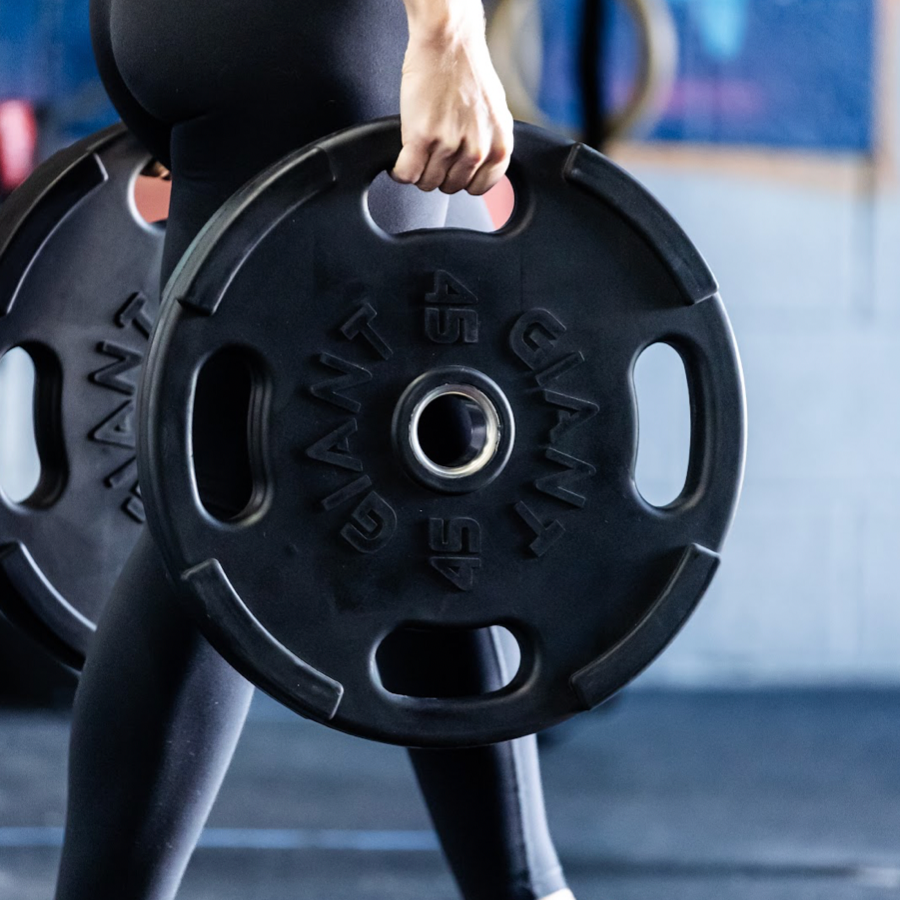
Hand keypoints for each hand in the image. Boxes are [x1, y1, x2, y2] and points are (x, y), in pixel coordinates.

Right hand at [393, 0, 513, 194]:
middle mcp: (477, 149)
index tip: (451, 171)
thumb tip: (478, 165)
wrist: (448, 42)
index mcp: (499, 146)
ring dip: (417, 172)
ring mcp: (448, 145)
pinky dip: (399, 172)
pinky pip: (406, 174)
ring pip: (427, 183)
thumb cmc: (468, 70)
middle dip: (438, 174)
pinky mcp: (421, 138)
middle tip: (431, 156)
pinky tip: (399, 160)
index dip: (461, 180)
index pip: (479, 188)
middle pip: (450, 187)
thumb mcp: (493, 114)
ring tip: (415, 154)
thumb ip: (489, 144)